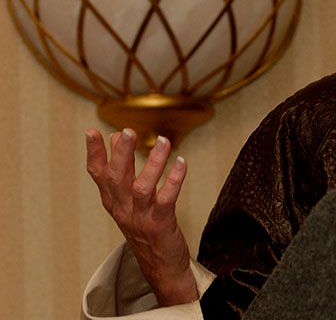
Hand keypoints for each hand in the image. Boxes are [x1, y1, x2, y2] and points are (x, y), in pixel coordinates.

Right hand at [85, 128, 198, 305]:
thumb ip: (123, 169)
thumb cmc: (146, 226)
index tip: (91, 132)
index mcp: (113, 202)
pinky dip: (173, 180)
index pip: (98, 175)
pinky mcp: (160, 225)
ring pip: (141, 188)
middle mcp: (123, 209)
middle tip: (128, 131)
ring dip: (153, 163)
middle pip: (117, 179)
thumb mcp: (128, 199)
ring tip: (163, 141)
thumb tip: (115, 137)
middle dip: (121, 154)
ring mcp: (140, 219)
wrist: (161, 266)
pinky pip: (166, 200)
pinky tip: (181, 163)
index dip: (94, 154)